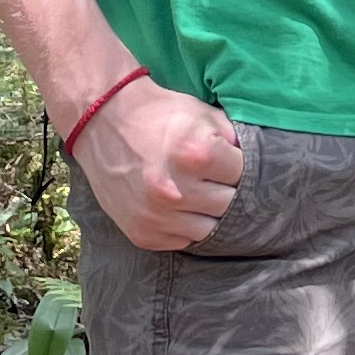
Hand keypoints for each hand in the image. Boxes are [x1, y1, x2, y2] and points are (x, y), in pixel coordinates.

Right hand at [72, 76, 247, 252]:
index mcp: (197, 155)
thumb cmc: (157, 113)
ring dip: (205, 212)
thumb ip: (232, 138)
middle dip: (224, 190)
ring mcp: (156, 216)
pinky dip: (182, 226)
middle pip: (228, 205)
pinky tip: (175, 205)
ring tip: (194, 193)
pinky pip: (180, 241)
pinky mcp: (142, 233)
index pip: (242, 175)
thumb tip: (253, 161)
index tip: (227, 162)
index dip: (236, 166)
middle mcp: (176, 190)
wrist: (102, 120)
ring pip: (208, 229)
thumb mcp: (201, 113)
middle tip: (212, 178)